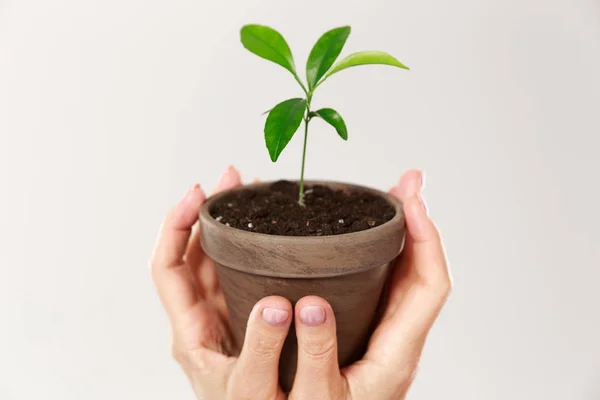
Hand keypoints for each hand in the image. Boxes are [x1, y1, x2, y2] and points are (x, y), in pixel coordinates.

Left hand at [150, 166, 290, 399]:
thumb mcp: (251, 386)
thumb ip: (261, 348)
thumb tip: (276, 305)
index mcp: (190, 332)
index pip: (168, 267)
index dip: (175, 226)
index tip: (198, 195)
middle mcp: (200, 318)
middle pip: (190, 253)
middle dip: (206, 211)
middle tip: (231, 179)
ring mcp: (222, 316)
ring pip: (215, 259)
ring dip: (226, 224)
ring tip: (248, 194)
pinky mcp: (244, 317)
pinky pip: (239, 272)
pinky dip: (247, 246)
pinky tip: (267, 233)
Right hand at [287, 170, 451, 399]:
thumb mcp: (323, 396)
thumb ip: (318, 354)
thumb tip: (311, 302)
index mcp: (398, 350)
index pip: (431, 285)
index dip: (428, 240)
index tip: (411, 202)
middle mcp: (398, 334)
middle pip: (420, 267)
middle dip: (415, 220)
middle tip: (406, 183)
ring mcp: (383, 329)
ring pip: (402, 271)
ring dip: (400, 231)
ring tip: (391, 197)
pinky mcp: (366, 327)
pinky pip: (381, 279)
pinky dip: (377, 250)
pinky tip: (359, 236)